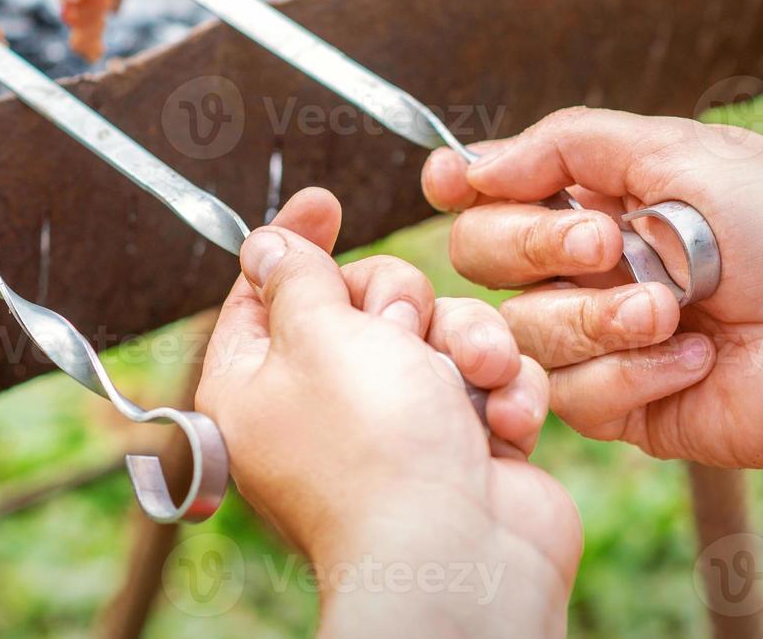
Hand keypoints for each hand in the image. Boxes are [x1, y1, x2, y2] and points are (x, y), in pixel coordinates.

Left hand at [197, 188, 580, 637]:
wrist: (462, 559)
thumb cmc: (375, 447)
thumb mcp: (320, 334)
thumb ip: (296, 277)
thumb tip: (263, 244)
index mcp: (260, 381)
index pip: (262, 290)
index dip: (294, 241)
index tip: (323, 202)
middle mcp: (324, 401)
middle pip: (361, 298)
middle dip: (399, 302)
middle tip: (403, 333)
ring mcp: (396, 423)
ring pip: (434, 329)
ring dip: (464, 344)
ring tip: (474, 381)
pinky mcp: (461, 440)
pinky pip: (484, 374)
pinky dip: (500, 390)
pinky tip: (503, 425)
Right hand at [421, 106, 762, 467]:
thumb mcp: (676, 152)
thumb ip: (565, 143)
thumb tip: (468, 167)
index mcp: (586, 200)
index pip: (487, 193)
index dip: (456, 186)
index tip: (448, 182)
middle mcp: (574, 267)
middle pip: (478, 257)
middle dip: (532, 247)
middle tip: (607, 243)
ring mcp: (589, 336)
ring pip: (519, 331)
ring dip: (594, 320)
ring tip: (672, 312)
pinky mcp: (615, 402)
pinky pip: (569, 396)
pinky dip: (630, 375)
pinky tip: (692, 360)